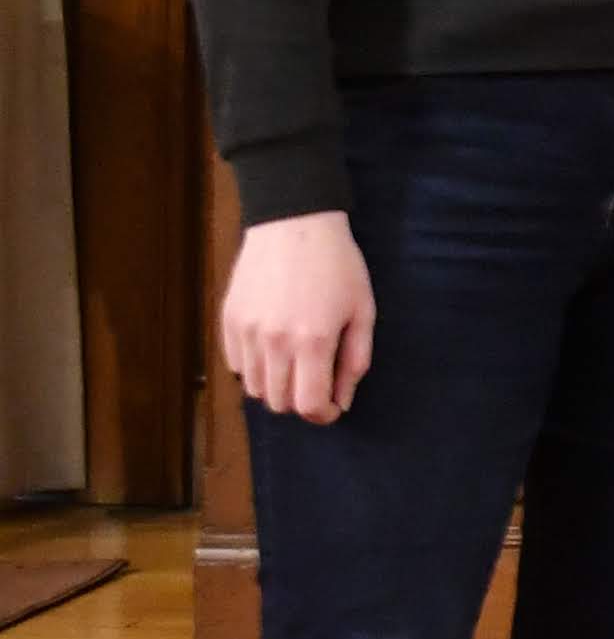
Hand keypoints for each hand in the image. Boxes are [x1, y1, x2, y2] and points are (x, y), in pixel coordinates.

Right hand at [221, 211, 376, 422]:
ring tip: (295, 364)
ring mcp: (245, 332)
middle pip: (278, 403)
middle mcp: (273, 342)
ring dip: (277, 387)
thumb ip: (354, 361)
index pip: (307, 405)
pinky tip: (273, 349)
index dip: (322, 415)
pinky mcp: (227, 321)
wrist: (294, 223)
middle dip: (301, 402)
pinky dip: (254, 368)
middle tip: (316, 383)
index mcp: (312, 341)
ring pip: (254, 388)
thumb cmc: (338, 266)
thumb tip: (341, 401)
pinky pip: (236, 365)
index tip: (331, 407)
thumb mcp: (362, 312)